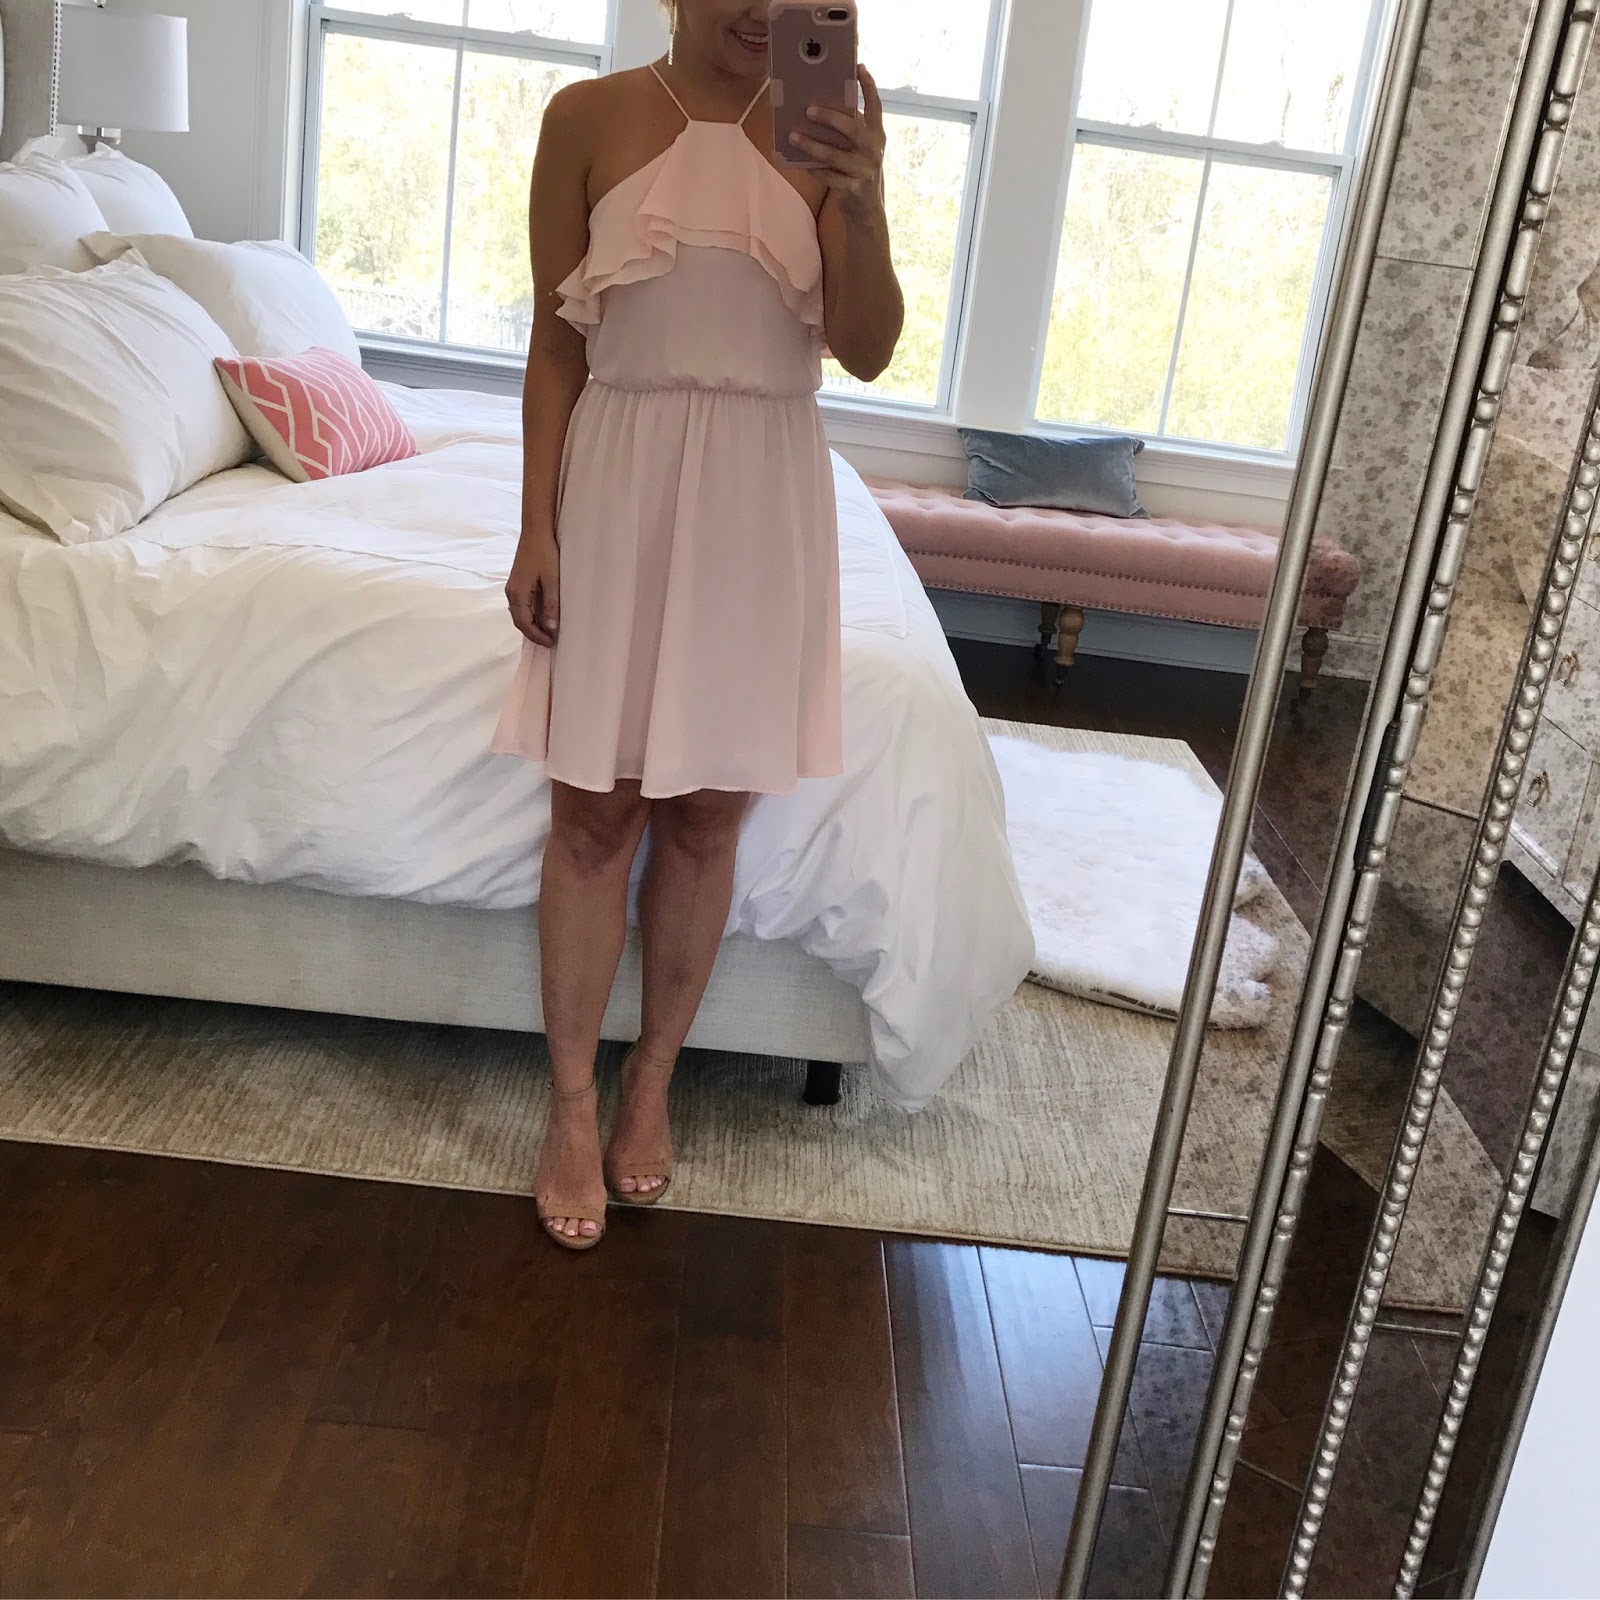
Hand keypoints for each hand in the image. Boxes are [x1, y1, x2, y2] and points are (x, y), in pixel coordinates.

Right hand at [505, 532, 559, 646]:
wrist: (535, 532)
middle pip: (519, 621)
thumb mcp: (552, 580)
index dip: (537, 636)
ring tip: (547, 632)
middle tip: (550, 641)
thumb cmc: (544, 552)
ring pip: (519, 614)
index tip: (551, 642)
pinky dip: (530, 615)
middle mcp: (511, 593)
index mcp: (517, 593)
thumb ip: (551, 604)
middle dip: (534, 633)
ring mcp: (513, 588)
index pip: (524, 623)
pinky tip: (542, 616)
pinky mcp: (517, 583)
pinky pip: (521, 606)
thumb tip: (551, 627)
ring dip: (532, 625)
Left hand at [789, 64, 886, 222]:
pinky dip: (812, 168)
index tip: (859, 67)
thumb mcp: (860, 148)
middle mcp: (874, 150)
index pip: (876, 105)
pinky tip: (798, 161)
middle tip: (809, 110)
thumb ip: (849, 129)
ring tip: (793, 136)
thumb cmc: (858, 170)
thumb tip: (818, 107)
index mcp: (877, 134)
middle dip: (830, 118)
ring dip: (811, 145)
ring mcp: (864, 170)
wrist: (867, 209)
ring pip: (834, 154)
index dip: (868, 86)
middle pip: (851, 128)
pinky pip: (827, 176)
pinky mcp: (852, 188)